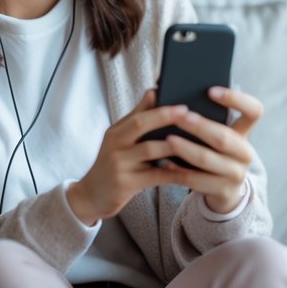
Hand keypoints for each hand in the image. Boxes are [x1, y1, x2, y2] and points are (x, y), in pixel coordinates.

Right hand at [67, 89, 193, 225]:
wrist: (91, 196)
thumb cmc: (113, 165)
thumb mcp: (120, 140)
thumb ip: (137, 118)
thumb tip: (154, 91)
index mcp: (116, 132)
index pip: (138, 113)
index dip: (159, 105)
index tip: (181, 100)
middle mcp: (115, 144)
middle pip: (141, 125)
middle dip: (166, 116)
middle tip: (189, 112)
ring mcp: (119, 164)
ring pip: (150, 150)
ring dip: (174, 144)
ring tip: (196, 140)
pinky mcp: (125, 183)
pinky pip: (155, 176)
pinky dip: (173, 172)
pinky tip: (190, 170)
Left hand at [159, 86, 260, 213]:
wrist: (223, 192)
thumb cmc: (212, 154)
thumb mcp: (214, 137)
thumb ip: (202, 116)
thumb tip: (164, 90)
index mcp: (245, 134)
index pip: (254, 111)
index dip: (236, 99)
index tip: (210, 90)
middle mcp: (245, 153)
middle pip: (224, 137)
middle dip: (199, 126)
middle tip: (178, 116)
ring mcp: (236, 174)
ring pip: (207, 159)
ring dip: (185, 148)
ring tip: (167, 139)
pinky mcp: (222, 192)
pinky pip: (195, 180)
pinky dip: (178, 170)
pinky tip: (165, 162)